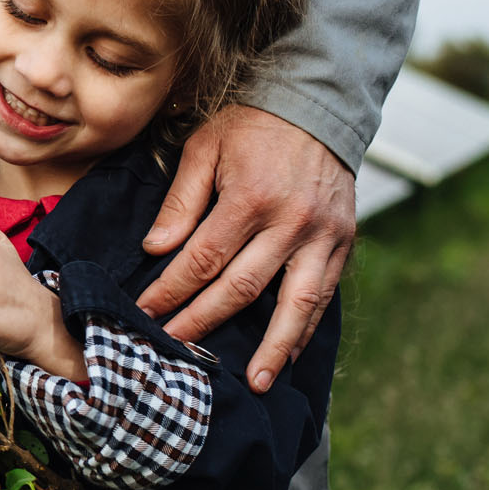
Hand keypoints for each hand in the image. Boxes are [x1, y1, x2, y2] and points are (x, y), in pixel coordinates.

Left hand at [136, 105, 354, 393]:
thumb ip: (181, 201)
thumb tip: (156, 249)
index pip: (202, 260)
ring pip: (295, 303)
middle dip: (204, 322)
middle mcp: (291, 222)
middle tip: (175, 350)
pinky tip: (289, 353)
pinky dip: (306, 327)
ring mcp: (322, 236)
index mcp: (249, 199)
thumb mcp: (204, 148)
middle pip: (241, 287)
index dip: (171, 291)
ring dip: (273, 346)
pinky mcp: (343, 242)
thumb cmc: (251, 127)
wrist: (316, 108)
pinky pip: (323, 294)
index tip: (145, 313)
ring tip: (255, 382)